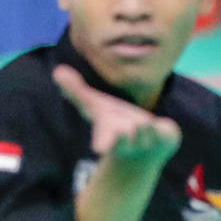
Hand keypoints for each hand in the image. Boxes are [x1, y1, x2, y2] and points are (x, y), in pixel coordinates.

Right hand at [53, 65, 180, 165]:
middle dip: (119, 139)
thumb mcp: (95, 107)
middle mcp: (127, 141)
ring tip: (141, 123)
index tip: (99, 149)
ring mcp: (146, 140)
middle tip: (118, 135)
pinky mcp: (163, 138)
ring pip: (143, 133)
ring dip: (141, 128)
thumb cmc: (116, 124)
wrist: (147, 150)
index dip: (103, 142)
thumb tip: (57, 70)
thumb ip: (77, 91)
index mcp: (109, 134)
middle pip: (121, 140)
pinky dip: (161, 129)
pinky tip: (157, 124)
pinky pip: (163, 133)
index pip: (104, 138)